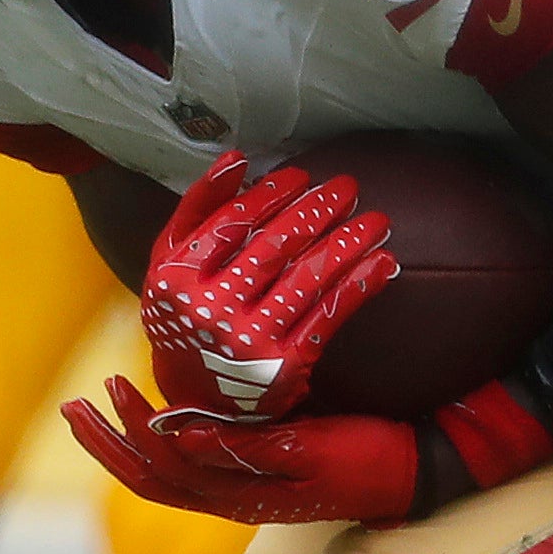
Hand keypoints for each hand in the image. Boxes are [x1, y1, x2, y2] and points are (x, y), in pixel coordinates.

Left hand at [63, 376, 421, 525]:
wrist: (410, 474)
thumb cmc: (366, 459)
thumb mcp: (310, 449)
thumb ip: (246, 447)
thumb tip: (180, 434)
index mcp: (237, 498)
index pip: (163, 470)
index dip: (132, 433)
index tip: (114, 386)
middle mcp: (229, 498)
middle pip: (149, 477)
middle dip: (106, 443)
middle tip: (71, 404)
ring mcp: (239, 486)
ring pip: (165, 470)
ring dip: (126, 439)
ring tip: (96, 402)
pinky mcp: (253, 469)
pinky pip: (191, 459)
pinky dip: (161, 434)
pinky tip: (152, 407)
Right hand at [140, 159, 395, 420]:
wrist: (194, 395)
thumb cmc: (184, 311)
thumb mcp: (170, 260)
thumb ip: (198, 207)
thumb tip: (236, 158)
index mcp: (177, 278)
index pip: (232, 224)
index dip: (270, 194)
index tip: (301, 176)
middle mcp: (211, 310)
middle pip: (274, 249)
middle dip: (317, 212)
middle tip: (348, 187)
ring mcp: (249, 341)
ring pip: (307, 281)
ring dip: (347, 245)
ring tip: (376, 220)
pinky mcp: (284, 367)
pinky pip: (327, 318)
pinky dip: (358, 287)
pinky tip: (383, 263)